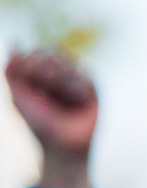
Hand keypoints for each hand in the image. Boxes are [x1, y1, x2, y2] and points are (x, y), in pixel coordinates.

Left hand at [6, 50, 97, 187]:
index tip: (27, 78)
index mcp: (38, 75)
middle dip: (45, 73)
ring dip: (61, 82)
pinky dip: (77, 90)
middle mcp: (58, 73)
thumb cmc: (39, 123)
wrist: (64, 144)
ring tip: (62, 100)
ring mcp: (75, 78)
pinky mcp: (93, 86)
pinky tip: (76, 102)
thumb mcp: (18, 97)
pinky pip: (84, 76)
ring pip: (68, 64)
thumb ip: (13, 72)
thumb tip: (14, 44)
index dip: (30, 63)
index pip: (34, 54)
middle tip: (46, 92)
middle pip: (50, 56)